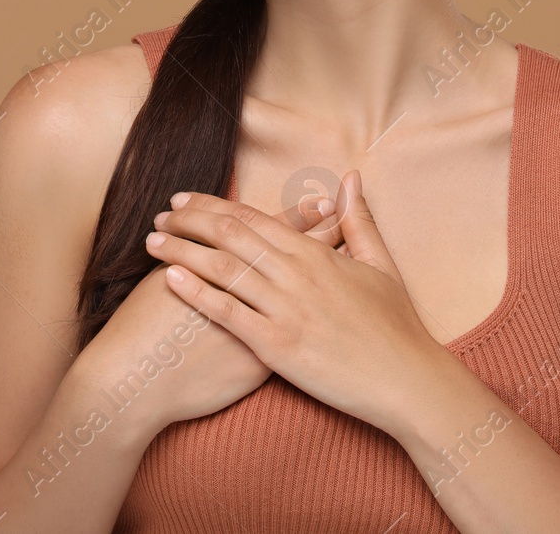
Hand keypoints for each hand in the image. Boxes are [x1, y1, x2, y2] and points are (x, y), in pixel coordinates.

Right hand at [75, 194, 346, 435]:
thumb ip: (194, 253)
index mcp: (230, 264)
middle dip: (326, 238)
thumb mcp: (169, 274)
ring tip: (349, 261)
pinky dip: (317, 319)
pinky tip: (332, 314)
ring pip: (309, 294)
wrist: (138, 378)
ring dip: (329, 275)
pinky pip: (303, 333)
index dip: (301, 216)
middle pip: (301, 257)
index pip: (274, 232)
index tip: (325, 202)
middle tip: (350, 219)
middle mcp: (254, 288)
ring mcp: (264, 322)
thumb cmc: (144, 326)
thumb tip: (209, 232)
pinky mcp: (266, 357)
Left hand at [145, 169, 449, 431]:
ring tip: (152, 242)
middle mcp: (296, 274)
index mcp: (315, 254)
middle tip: (159, 216)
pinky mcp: (278, 346)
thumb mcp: (379, 265)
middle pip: (230, 235)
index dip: (213, 205)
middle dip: (189, 222)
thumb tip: (350, 179)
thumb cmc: (395, 326)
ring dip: (182, 251)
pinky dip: (196, 293)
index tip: (183, 199)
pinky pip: (227, 313)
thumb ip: (359, 220)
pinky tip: (169, 280)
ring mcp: (286, 309)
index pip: (253, 218)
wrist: (407, 380)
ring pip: (222, 269)